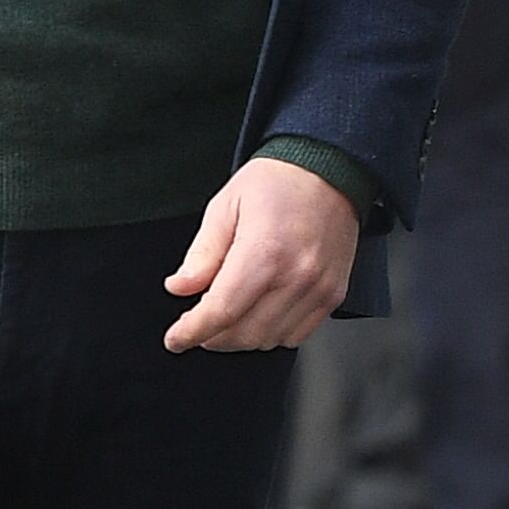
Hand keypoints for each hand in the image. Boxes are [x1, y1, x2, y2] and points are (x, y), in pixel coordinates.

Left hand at [164, 157, 361, 350]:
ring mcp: (318, 288)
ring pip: (268, 340)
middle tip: (199, 322)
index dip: (191, 332)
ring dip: (241, 337)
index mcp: (265, 250)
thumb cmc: (278, 182)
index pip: (221, 311)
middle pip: (243, 334)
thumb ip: (202, 253)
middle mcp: (296, 274)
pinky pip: (296, 335)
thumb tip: (179, 288)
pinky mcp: (333, 294)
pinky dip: (271, 333)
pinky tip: (260, 312)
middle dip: (212, 336)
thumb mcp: (226, 206)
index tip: (176, 339)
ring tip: (230, 312)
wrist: (329, 168)